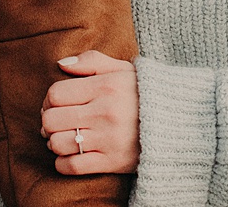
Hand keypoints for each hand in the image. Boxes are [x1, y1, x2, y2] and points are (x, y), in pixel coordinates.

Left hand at [40, 50, 139, 174]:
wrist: (178, 123)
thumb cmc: (145, 93)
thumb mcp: (123, 69)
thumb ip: (91, 61)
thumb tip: (60, 64)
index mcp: (106, 87)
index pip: (56, 94)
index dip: (48, 100)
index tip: (55, 103)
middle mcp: (105, 113)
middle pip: (52, 120)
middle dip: (48, 121)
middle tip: (56, 122)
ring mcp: (109, 139)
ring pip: (59, 143)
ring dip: (55, 142)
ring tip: (64, 137)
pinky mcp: (113, 162)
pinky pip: (73, 166)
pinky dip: (63, 163)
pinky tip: (69, 155)